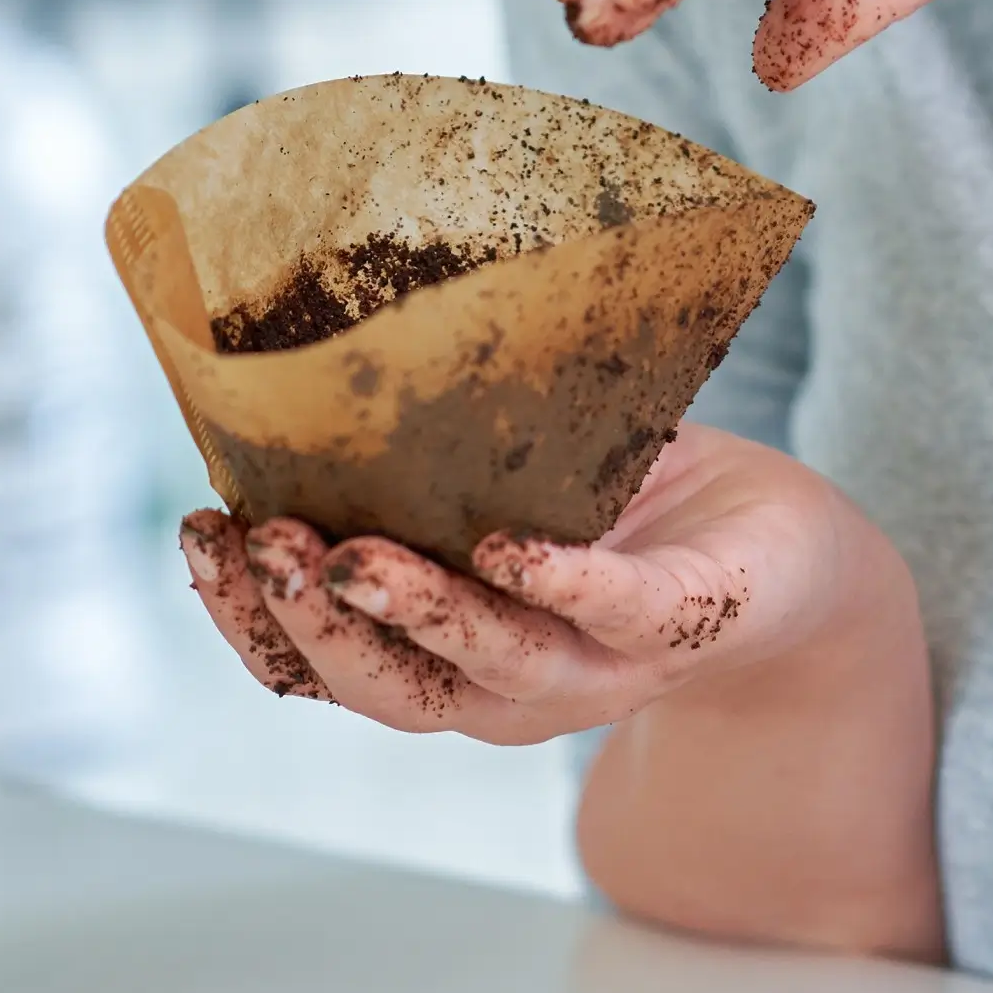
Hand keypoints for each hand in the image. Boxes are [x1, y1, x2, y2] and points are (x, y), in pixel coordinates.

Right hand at [173, 424, 890, 744]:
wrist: (793, 562)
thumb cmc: (636, 511)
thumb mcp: (511, 480)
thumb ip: (427, 442)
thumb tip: (328, 307)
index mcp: (450, 654)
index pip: (323, 663)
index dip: (251, 618)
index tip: (200, 536)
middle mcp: (512, 685)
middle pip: (387, 686)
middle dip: (310, 621)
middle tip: (261, 545)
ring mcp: (600, 664)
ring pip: (487, 665)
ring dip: (413, 614)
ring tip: (351, 554)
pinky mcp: (686, 620)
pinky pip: (616, 610)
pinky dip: (559, 584)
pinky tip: (507, 547)